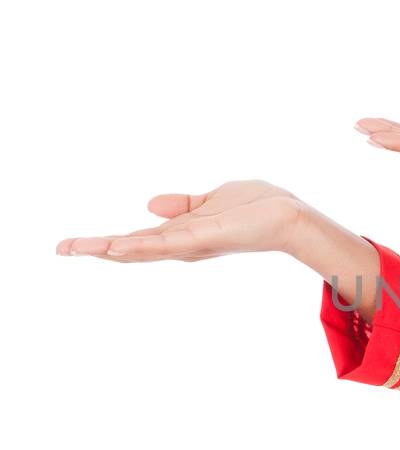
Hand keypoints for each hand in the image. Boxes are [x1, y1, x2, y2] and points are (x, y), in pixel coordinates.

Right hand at [56, 180, 302, 260]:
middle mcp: (182, 245)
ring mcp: (191, 244)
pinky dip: (139, 247)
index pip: (137, 240)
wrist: (288, 217)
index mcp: (182, 234)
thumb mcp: (212, 200)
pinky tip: (115, 247)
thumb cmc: (258, 208)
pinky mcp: (203, 239)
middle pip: (130, 249)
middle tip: (60, 248)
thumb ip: (182, 205)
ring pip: (140, 249)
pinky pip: (166, 245)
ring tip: (74, 247)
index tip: (75, 243)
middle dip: (95, 248)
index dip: (106, 242)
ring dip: (106, 248)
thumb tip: (149, 204)